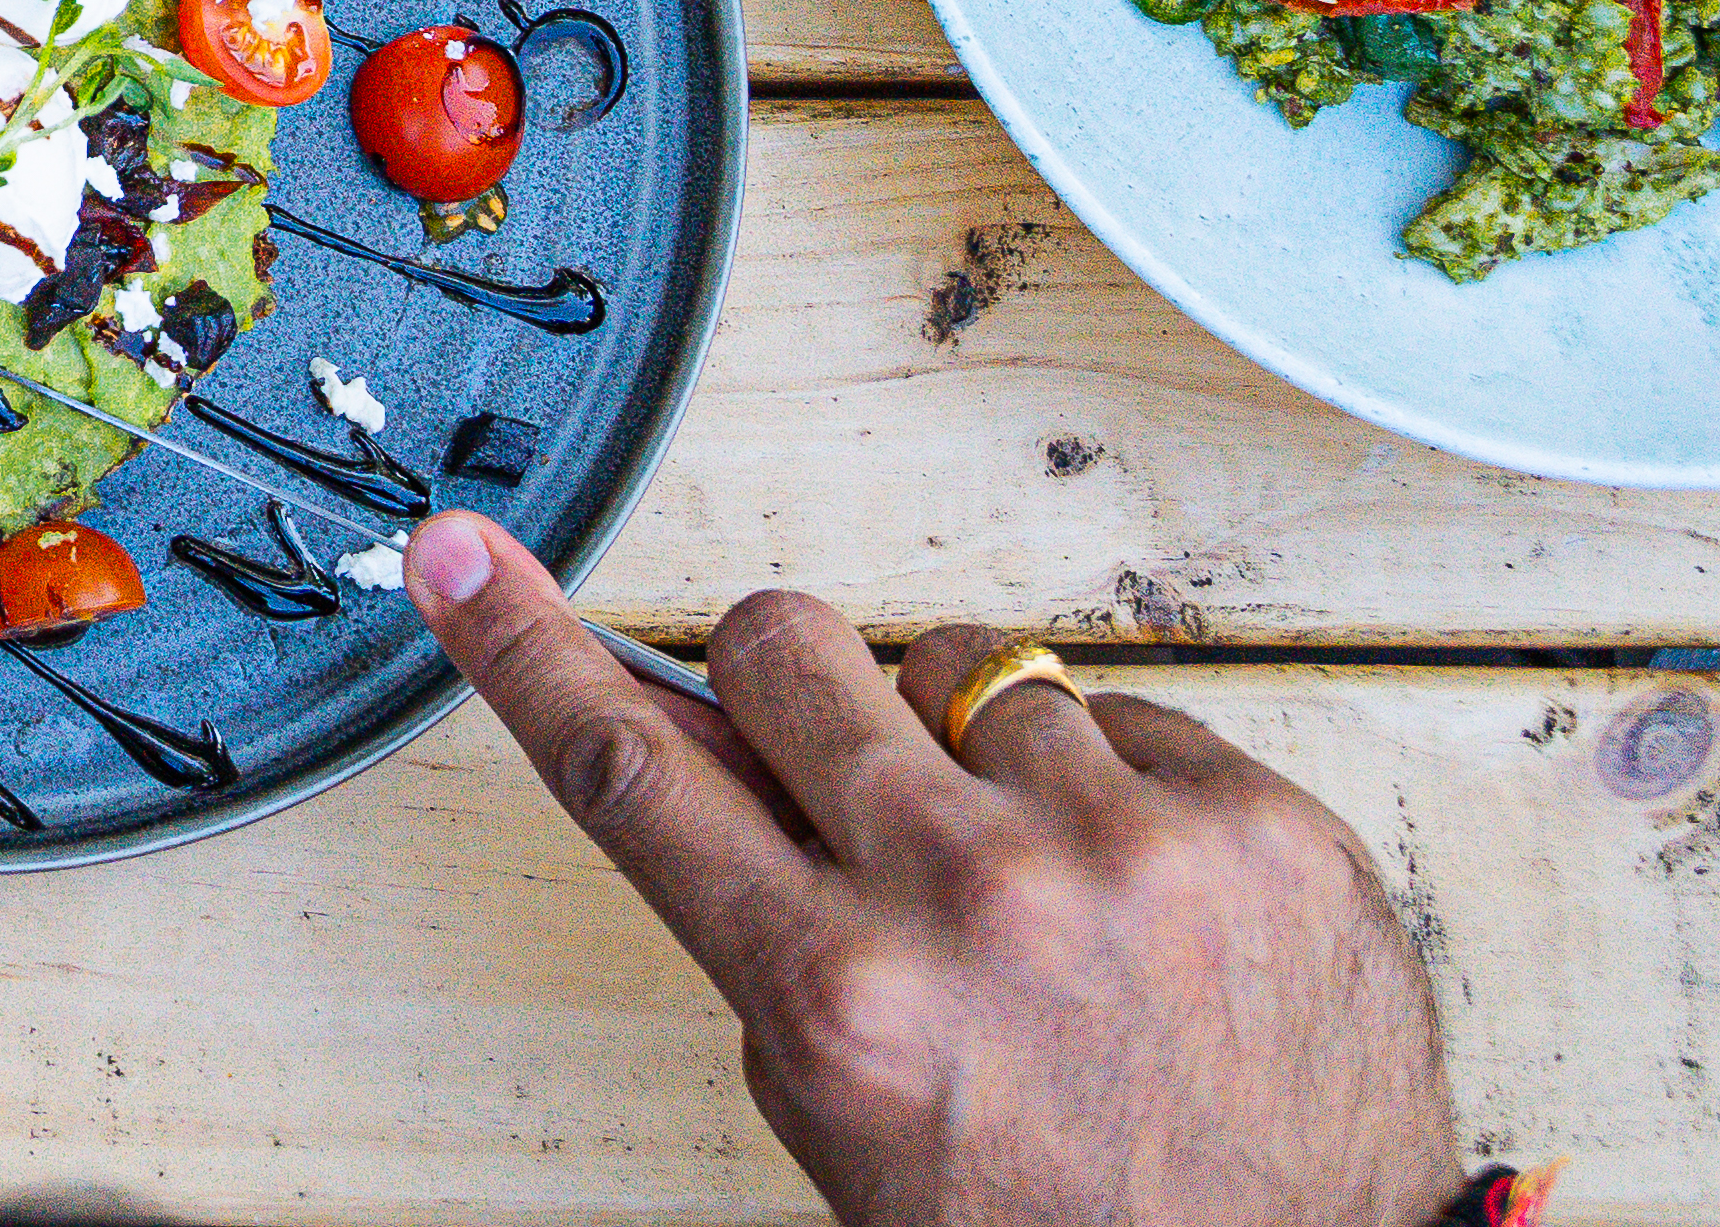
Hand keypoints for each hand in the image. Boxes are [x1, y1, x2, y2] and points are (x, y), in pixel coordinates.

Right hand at [410, 518, 1461, 1226]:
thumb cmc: (1057, 1225)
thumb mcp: (848, 1106)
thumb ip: (759, 920)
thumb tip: (688, 736)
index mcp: (844, 996)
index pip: (634, 772)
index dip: (525, 650)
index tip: (462, 559)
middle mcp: (974, 900)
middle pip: (786, 643)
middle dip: (787, 687)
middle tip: (834, 760)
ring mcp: (1128, 847)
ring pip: (961, 659)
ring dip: (967, 748)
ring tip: (1032, 875)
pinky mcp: (1257, 819)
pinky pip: (1124, 708)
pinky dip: (1113, 784)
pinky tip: (1140, 892)